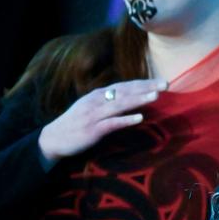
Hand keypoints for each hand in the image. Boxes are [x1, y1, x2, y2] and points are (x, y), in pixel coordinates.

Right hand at [38, 78, 166, 162]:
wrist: (53, 138)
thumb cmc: (76, 124)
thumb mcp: (92, 108)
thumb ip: (108, 103)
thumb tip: (128, 98)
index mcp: (99, 95)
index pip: (125, 86)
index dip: (143, 83)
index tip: (160, 81)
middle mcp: (97, 101)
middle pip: (125, 91)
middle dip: (146, 87)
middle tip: (165, 84)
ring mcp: (95, 114)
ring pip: (120, 104)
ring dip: (138, 99)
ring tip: (156, 95)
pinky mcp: (93, 129)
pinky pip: (112, 123)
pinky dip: (126, 120)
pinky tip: (139, 118)